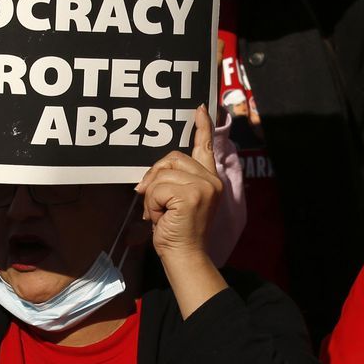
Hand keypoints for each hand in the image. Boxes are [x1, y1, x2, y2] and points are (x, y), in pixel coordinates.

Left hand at [136, 106, 222, 262]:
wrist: (185, 256)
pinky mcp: (192, 194)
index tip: (201, 107)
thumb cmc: (178, 231)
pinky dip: (152, 204)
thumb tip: (155, 171)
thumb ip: (174, 181)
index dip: (202, 126)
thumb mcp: (177, 200)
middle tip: (155, 202)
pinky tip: (161, 218)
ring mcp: (203, 186)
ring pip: (162, 174)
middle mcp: (211, 180)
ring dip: (152, 196)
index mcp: (209, 180)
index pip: (205, 147)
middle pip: (172, 158)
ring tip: (160, 214)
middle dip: (155, 177)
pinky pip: (157, 188)